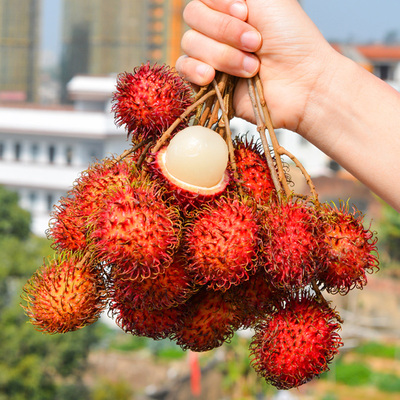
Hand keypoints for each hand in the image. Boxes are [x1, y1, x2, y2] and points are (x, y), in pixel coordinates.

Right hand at [176, 0, 338, 133]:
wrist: (302, 84)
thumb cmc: (292, 40)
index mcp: (232, 8)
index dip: (221, 6)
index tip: (246, 14)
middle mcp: (219, 31)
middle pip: (193, 18)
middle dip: (224, 31)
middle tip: (255, 43)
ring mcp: (212, 57)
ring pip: (190, 44)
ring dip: (222, 55)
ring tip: (251, 68)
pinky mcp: (207, 84)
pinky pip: (183, 69)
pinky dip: (195, 70)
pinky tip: (212, 77)